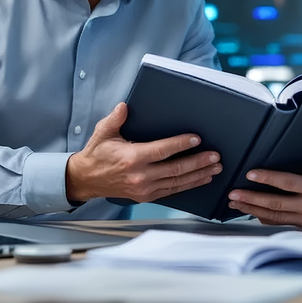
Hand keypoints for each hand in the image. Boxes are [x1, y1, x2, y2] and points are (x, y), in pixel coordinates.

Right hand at [65, 102, 221, 203]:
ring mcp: (144, 189)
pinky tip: (201, 179)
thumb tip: (125, 106)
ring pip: (177, 182)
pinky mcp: (146, 196)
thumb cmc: (97, 154)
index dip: (181, 145)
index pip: (162, 150)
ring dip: (198, 175)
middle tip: (215, 156)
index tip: (197, 139)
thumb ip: (116, 118)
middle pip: (176, 169)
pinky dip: (188, 185)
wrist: (86, 180)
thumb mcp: (103, 132)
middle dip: (198, 162)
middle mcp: (140, 176)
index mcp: (132, 158)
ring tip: (214, 168)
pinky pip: (172, 191)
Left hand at [227, 138, 301, 240]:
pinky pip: (285, 225)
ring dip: (254, 211)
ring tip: (237, 205)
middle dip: (250, 199)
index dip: (267, 179)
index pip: (286, 184)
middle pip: (274, 205)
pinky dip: (269, 219)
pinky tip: (257, 214)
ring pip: (276, 218)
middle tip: (232, 194)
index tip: (250, 174)